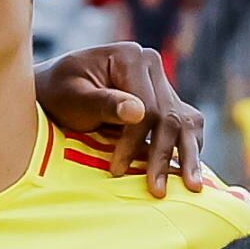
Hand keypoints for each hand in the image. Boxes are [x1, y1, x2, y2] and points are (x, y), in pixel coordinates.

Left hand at [37, 46, 208, 191]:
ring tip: (192, 187)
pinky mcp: (165, 102)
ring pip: (185, 122)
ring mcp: (161, 84)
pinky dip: (188, 149)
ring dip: (189, 156)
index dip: (134, 142)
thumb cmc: (59, 94)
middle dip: (164, 156)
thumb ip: (104, 103)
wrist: (57, 90)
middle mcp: (152, 65)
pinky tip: (188, 174)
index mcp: (131, 57)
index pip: (147, 107)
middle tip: (157, 191)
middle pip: (170, 117)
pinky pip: (186, 126)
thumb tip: (138, 112)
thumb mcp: (73, 98)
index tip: (116, 170)